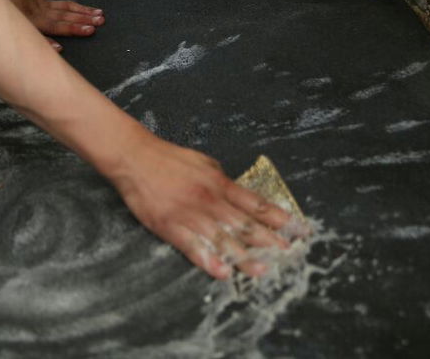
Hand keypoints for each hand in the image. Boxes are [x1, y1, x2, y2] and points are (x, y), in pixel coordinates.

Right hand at [108, 133, 294, 278]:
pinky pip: (193, 246)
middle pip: (244, 223)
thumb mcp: (203, 163)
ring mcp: (190, 214)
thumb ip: (221, 180)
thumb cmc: (168, 159)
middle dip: (268, 240)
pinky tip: (222, 272)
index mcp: (218, 183)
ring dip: (244, 256)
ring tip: (262, 270)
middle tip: (287, 253)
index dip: (276, 216)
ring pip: (223, 238)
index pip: (254, 202)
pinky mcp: (170, 226)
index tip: (295, 227)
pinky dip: (209, 260)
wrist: (134, 157)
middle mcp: (209, 199)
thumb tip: (238, 193)